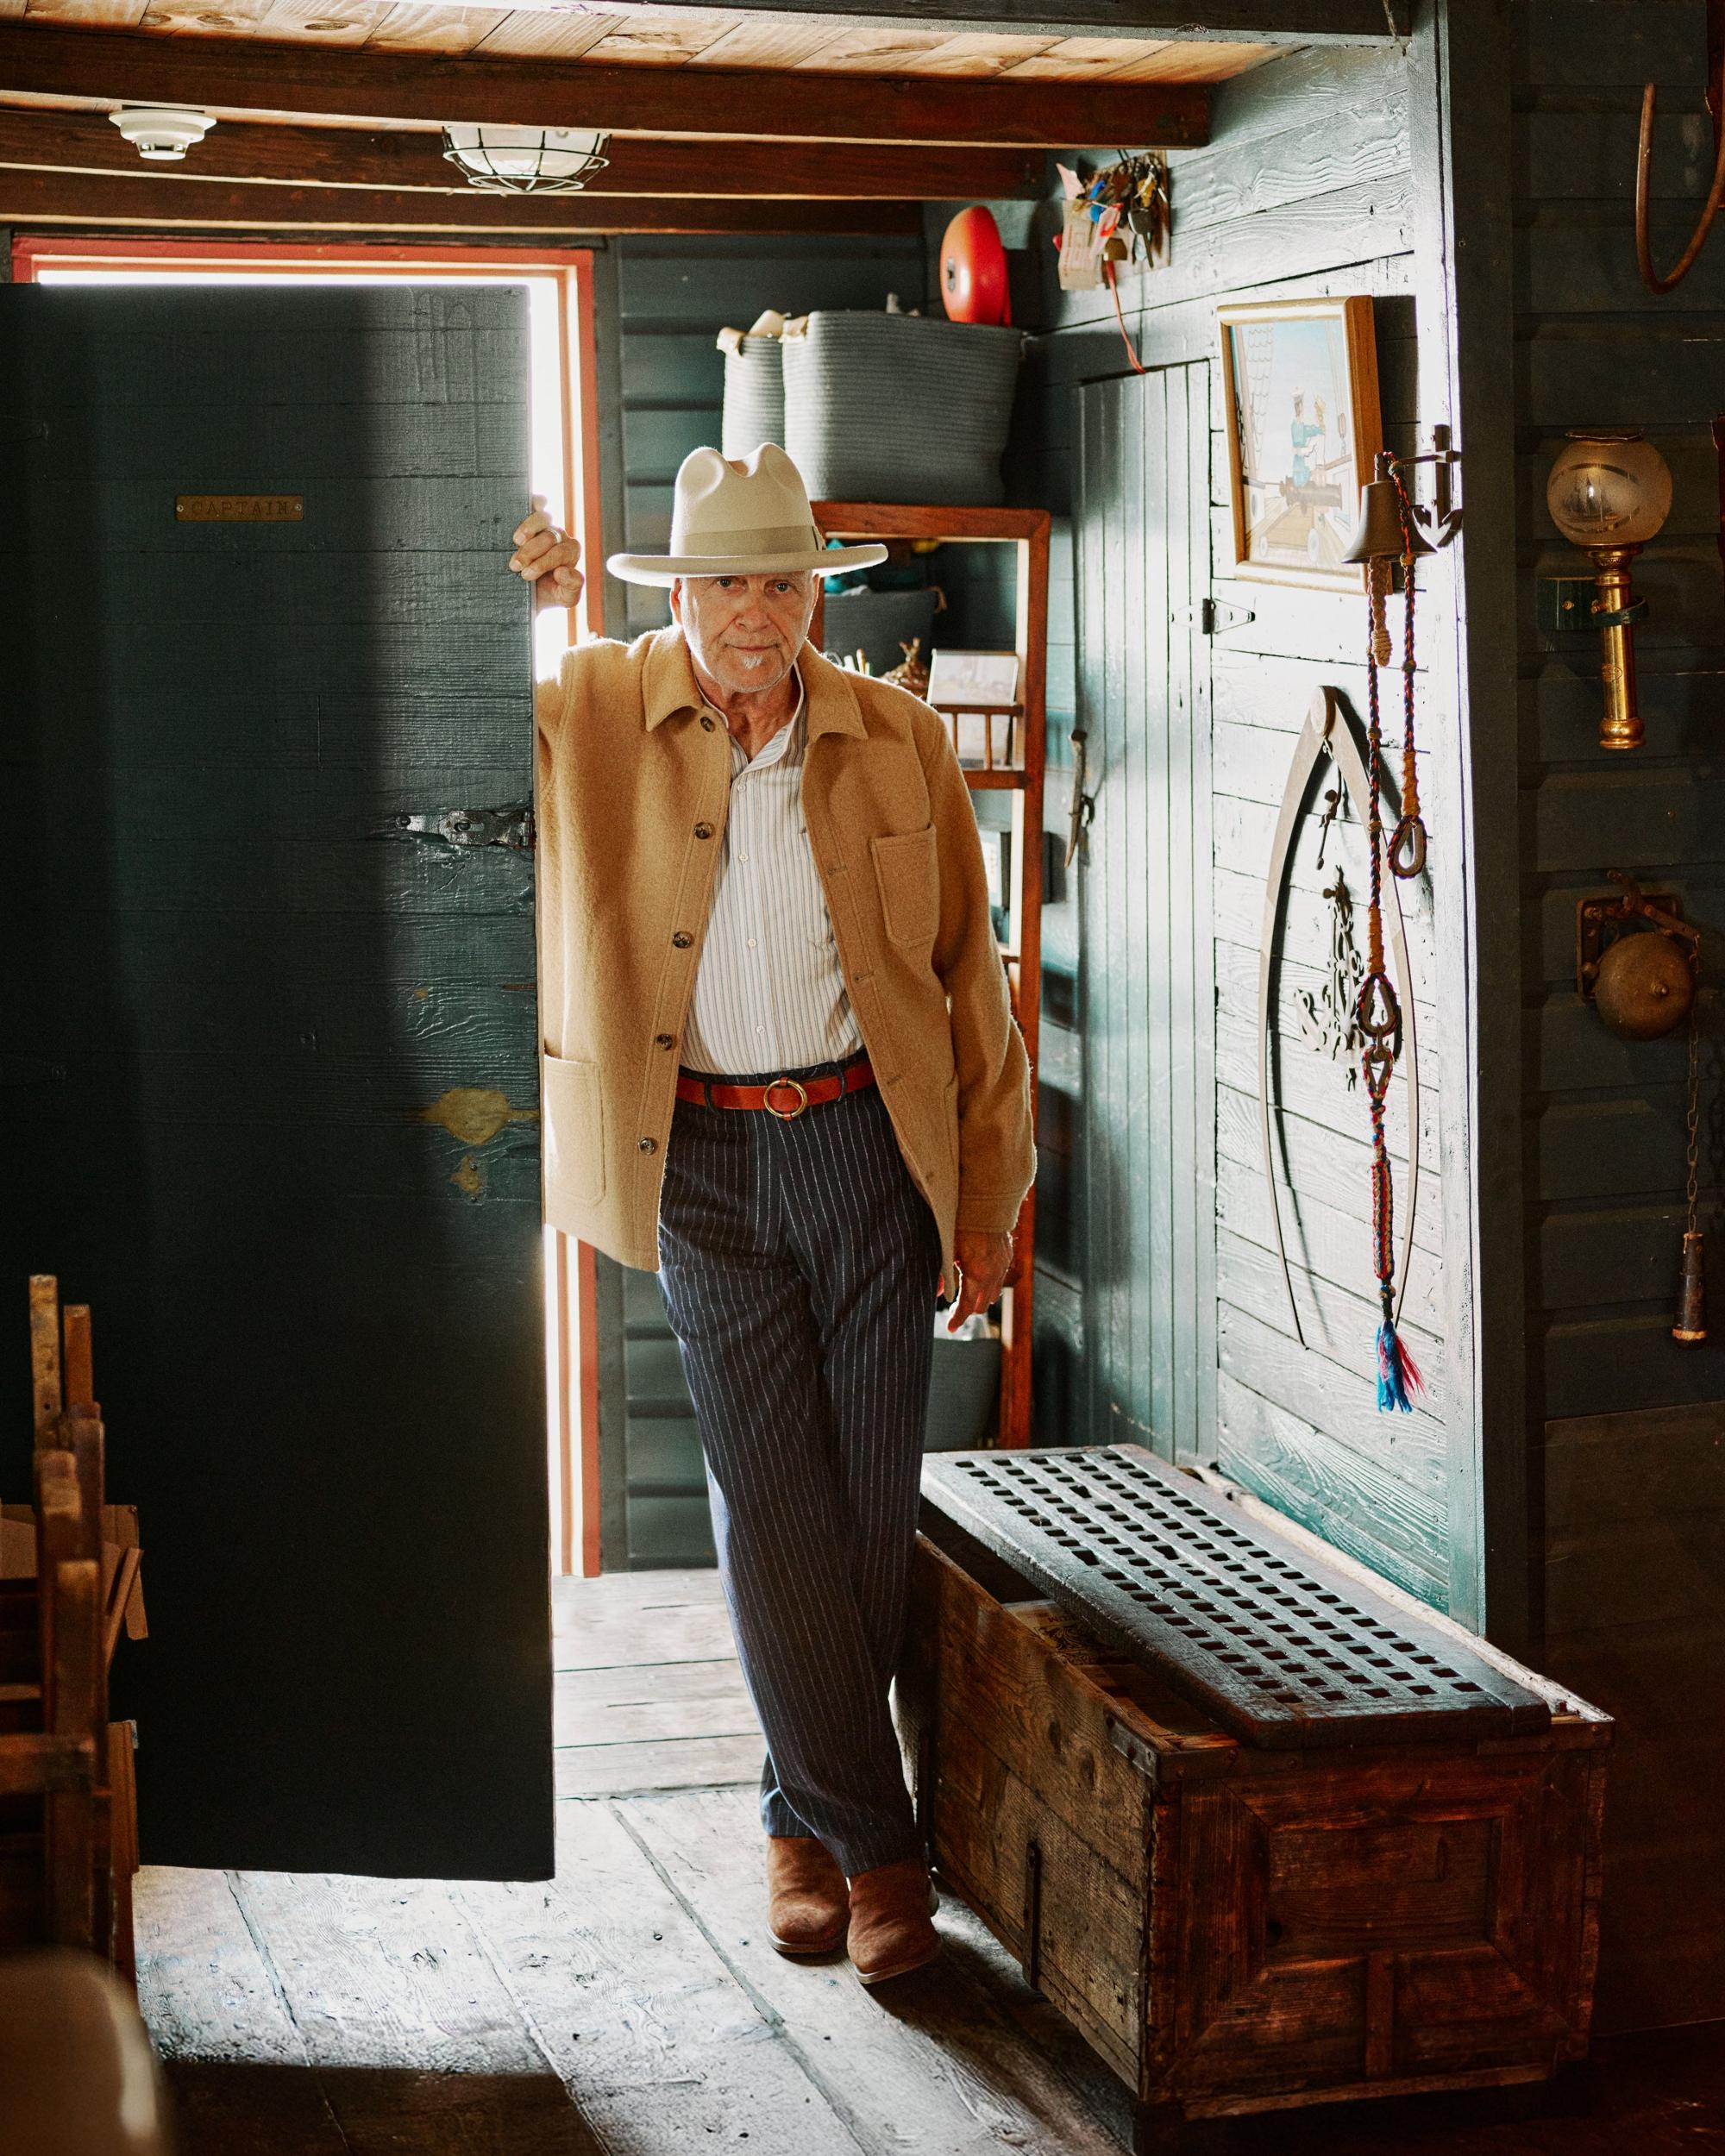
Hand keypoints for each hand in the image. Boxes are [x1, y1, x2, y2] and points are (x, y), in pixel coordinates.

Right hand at [509, 495, 583, 611]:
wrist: (523, 589)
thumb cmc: (546, 593)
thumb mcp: (564, 598)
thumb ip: (572, 587)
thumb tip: (563, 570)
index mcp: (570, 552)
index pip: (561, 553)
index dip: (543, 563)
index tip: (526, 575)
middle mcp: (560, 536)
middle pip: (550, 536)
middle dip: (531, 552)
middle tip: (515, 567)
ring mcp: (546, 524)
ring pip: (544, 517)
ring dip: (529, 529)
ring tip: (516, 542)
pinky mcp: (532, 514)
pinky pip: (538, 501)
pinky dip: (532, 503)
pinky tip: (520, 512)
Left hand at [946, 1228, 1013, 1332]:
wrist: (987, 1204)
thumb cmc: (964, 1225)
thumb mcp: (949, 1250)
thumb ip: (944, 1274)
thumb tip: (938, 1293)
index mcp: (978, 1275)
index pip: (966, 1306)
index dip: (957, 1319)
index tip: (950, 1328)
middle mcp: (994, 1274)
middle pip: (981, 1305)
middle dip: (968, 1309)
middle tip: (955, 1308)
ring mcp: (1003, 1266)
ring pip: (993, 1294)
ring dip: (980, 1298)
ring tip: (967, 1293)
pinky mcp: (1007, 1257)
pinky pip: (1000, 1279)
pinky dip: (990, 1284)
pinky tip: (980, 1277)